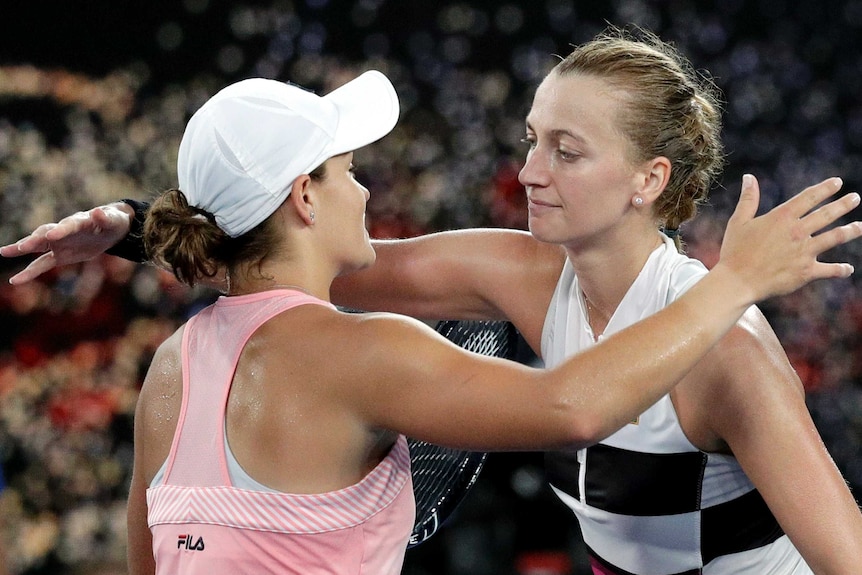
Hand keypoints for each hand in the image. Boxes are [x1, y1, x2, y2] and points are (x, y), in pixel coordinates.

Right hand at [0, 203, 133, 284]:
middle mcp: (64, 231)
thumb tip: (98, 211)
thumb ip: (105, 218)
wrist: (109, 229)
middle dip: (35, 239)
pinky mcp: (59, 255)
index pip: (69, 225)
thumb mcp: (113, 221)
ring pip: (37, 246)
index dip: (61, 230)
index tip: (51, 235)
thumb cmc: (112, 222)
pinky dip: (29, 272)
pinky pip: (41, 264)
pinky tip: (15, 280)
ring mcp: (58, 243)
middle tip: (23, 246)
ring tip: (3, 252)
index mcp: (79, 221)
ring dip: (21, 249)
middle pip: (46, 233)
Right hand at [719, 174, 861, 300]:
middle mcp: (797, 232)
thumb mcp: (738, 222)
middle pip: (826, 214)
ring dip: (850, 231)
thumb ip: (748, 199)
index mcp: (781, 218)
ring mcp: (804, 252)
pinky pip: (829, 270)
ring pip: (834, 237)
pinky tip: (848, 269)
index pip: (808, 198)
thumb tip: (748, 177)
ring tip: (860, 227)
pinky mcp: (806, 272)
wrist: (738, 281)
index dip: (825, 189)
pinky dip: (840, 270)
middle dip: (843, 205)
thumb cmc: (735, 251)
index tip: (837, 182)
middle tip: (856, 198)